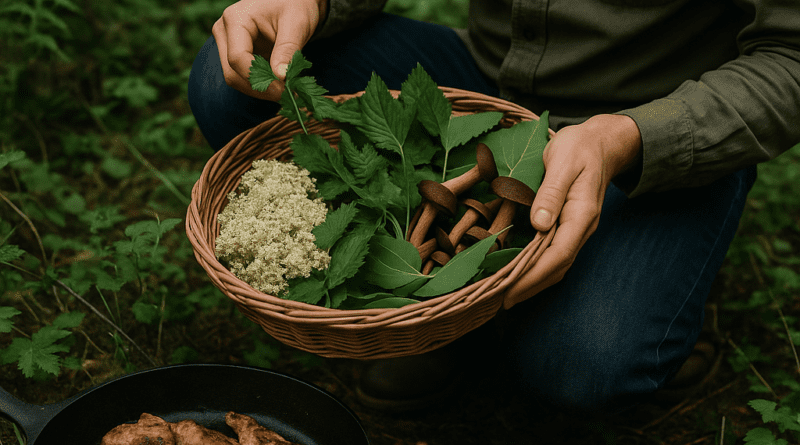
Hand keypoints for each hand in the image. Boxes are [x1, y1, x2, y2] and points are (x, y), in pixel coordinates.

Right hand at [212, 0, 327, 100]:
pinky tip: (279, 86)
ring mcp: (227, 44)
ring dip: (261, 90)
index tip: (284, 90)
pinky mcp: (236, 55)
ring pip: (236, 79)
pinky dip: (261, 86)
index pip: (237, 58)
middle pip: (232, 73)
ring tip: (286, 91)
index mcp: (235, 19)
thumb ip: (287, 49)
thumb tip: (280, 77)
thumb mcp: (297, 24)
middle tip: (287, 96)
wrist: (294, 1)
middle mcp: (225, 32)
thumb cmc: (296, 5)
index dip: (260, 79)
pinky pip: (243, 78)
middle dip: (260, 88)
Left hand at [502, 114, 642, 308]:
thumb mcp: (562, 161)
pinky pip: (553, 255)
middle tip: (498, 301)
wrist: (601, 143)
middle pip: (556, 268)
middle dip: (529, 287)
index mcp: (582, 214)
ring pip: (556, 265)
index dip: (533, 276)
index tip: (509, 291)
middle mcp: (581, 228)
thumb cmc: (579, 147)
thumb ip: (551, 192)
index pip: (558, 255)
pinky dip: (536, 269)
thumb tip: (539, 223)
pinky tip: (518, 274)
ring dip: (532, 282)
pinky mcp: (568, 227)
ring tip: (504, 294)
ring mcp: (576, 230)